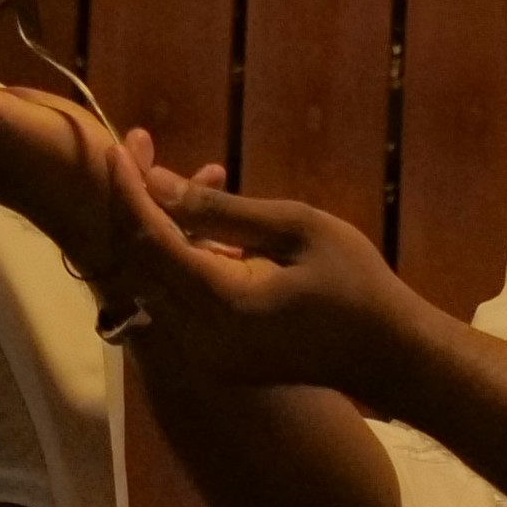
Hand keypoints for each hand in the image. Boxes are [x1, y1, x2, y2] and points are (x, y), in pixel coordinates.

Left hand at [96, 166, 441, 397]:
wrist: (388, 356)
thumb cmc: (356, 282)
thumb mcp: (296, 228)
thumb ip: (220, 209)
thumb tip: (154, 182)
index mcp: (225, 305)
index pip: (153, 242)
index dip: (129, 192)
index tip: (118, 147)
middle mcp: (200, 340)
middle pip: (139, 264)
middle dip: (132, 204)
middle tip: (138, 149)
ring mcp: (203, 357)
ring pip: (151, 283)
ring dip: (154, 229)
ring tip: (178, 178)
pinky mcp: (211, 359)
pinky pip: (174, 302)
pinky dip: (177, 258)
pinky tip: (203, 224)